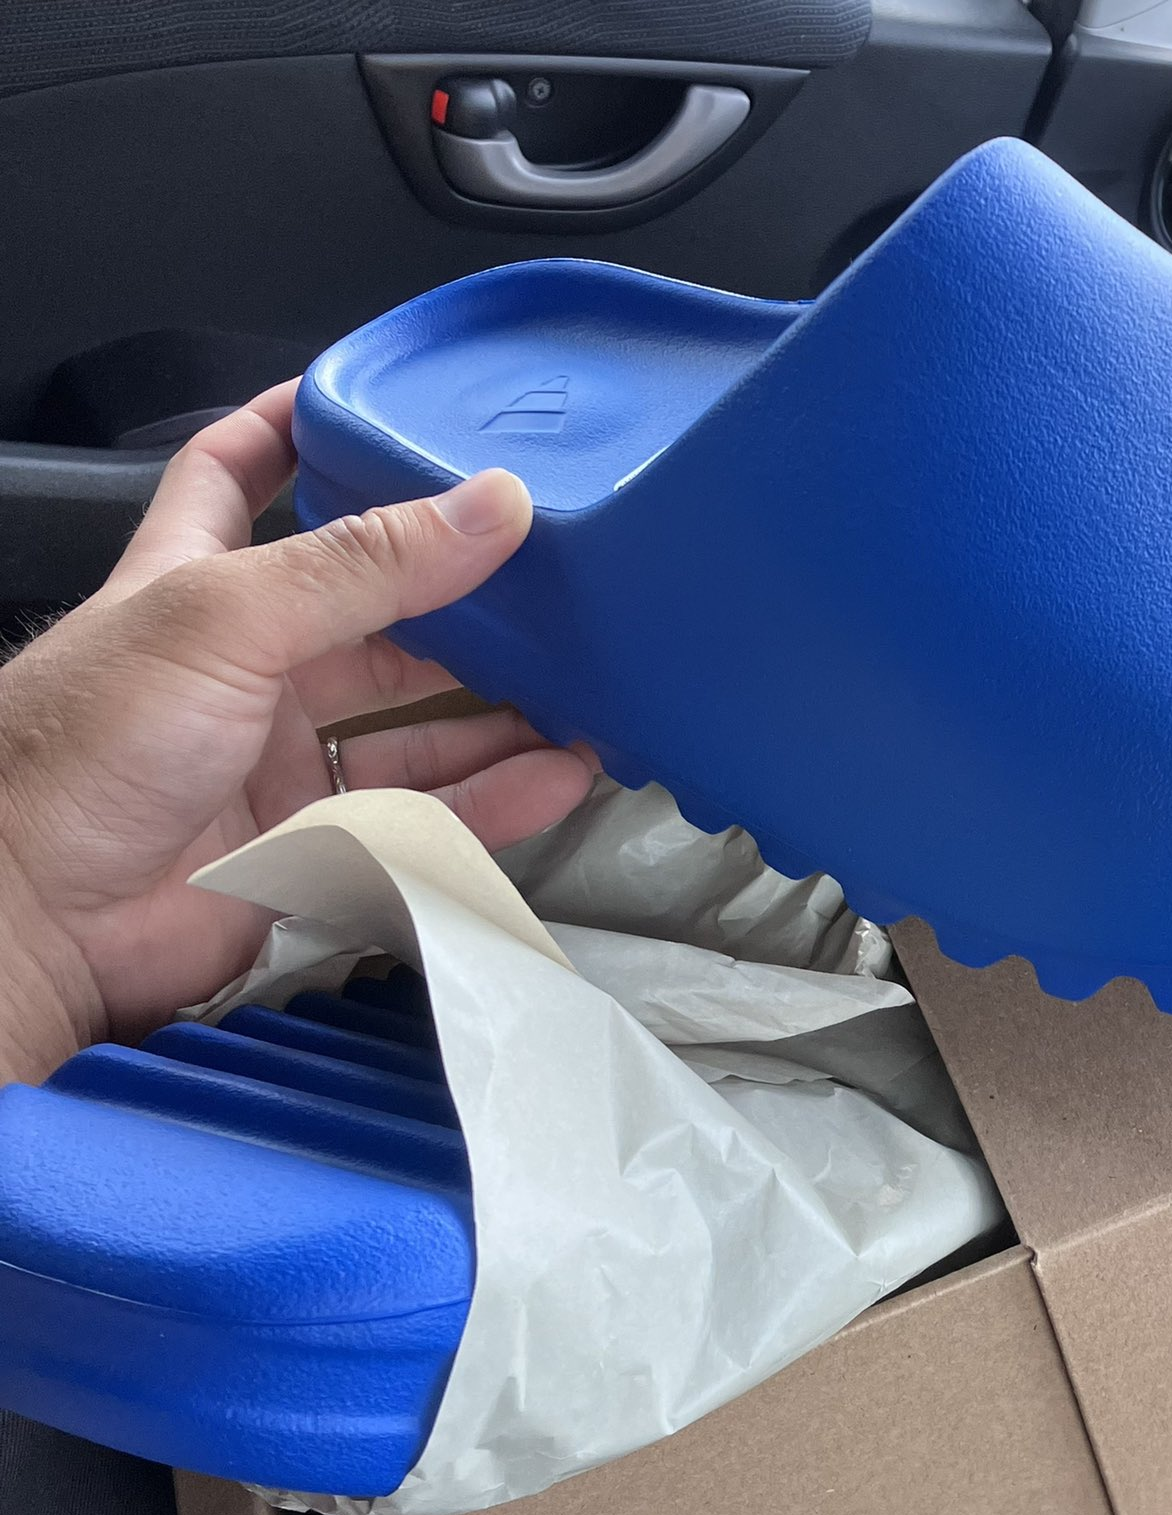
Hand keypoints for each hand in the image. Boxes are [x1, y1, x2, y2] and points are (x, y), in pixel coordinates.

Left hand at [0, 380, 594, 1083]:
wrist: (39, 918)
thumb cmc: (79, 754)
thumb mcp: (224, 617)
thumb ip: (365, 566)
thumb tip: (487, 506)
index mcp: (195, 582)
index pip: (239, 478)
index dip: (299, 431)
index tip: (376, 404)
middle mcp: (244, 668)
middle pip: (372, 615)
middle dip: (458, 597)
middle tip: (545, 575)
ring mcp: (281, 762)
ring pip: (416, 723)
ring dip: (499, 708)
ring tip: (584, 687)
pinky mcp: (321, 844)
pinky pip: (431, 813)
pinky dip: (499, 797)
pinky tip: (558, 775)